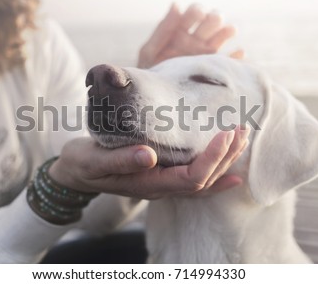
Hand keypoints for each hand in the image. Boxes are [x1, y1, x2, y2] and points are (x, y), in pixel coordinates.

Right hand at [48, 126, 249, 199]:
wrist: (76, 172)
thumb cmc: (83, 164)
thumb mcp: (94, 161)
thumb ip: (120, 160)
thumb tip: (148, 155)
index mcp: (148, 184)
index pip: (191, 178)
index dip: (212, 159)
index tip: (225, 134)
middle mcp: (160, 187)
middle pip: (204, 180)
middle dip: (226, 156)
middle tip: (241, 129)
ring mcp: (162, 183)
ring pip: (203, 180)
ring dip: (225, 161)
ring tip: (241, 138)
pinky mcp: (161, 174)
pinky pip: (195, 180)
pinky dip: (216, 174)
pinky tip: (232, 171)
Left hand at [138, 3, 243, 68]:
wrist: (156, 96)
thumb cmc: (150, 72)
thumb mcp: (150, 51)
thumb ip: (163, 29)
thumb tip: (176, 4)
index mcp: (180, 30)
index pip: (194, 12)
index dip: (198, 10)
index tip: (198, 15)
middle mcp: (196, 39)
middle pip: (212, 20)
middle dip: (214, 18)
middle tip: (211, 23)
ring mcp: (206, 53)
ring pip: (223, 35)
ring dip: (227, 30)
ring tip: (228, 31)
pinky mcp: (214, 69)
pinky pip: (230, 61)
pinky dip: (237, 56)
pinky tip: (238, 53)